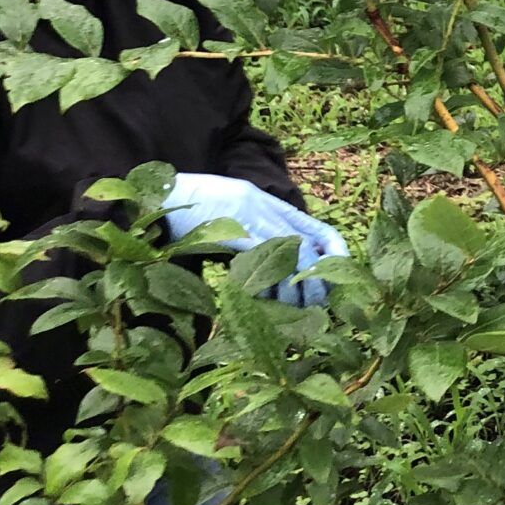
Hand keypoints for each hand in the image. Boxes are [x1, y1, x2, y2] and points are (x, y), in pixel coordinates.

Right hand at [163, 172, 346, 306]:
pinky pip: (261, 260)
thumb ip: (259, 231)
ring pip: (290, 258)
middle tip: (315, 306)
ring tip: (291, 312)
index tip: (340, 278)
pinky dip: (266, 283)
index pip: (319, 229)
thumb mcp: (238, 212)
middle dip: (317, 281)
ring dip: (293, 290)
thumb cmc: (196, 206)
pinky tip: (263, 299)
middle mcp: (268, 210)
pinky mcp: (233, 231)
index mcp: (271, 206)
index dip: (336, 254)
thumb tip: (278, 266)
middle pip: (311, 248)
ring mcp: (252, 219)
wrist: (163, 192)